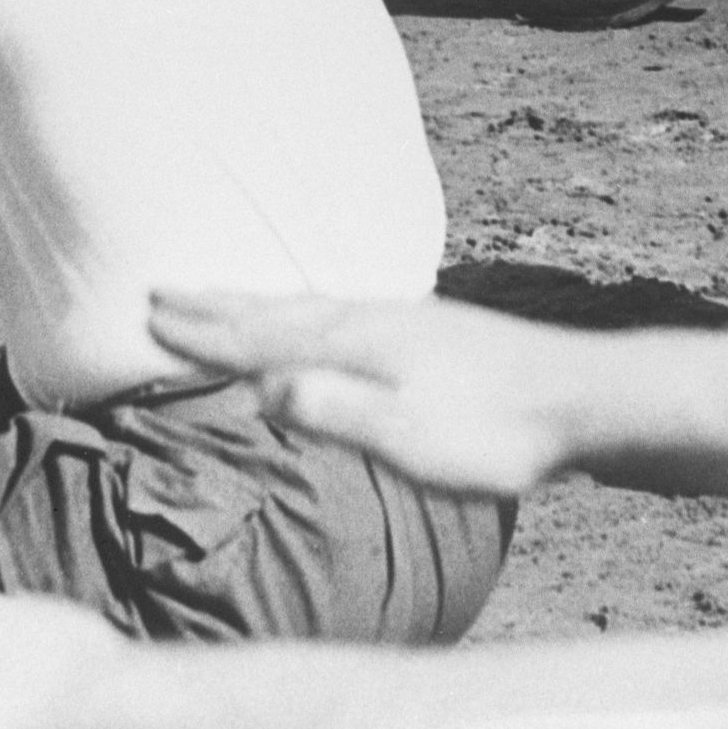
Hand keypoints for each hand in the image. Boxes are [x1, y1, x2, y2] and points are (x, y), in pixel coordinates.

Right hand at [149, 289, 567, 495]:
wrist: (577, 398)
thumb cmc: (494, 432)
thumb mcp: (410, 437)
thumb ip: (336, 411)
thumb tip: (262, 387)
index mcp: (360, 346)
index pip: (264, 338)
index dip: (206, 332)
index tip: (150, 316)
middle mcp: (374, 321)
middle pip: (278, 311)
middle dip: (217, 306)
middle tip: (160, 291)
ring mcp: (403, 321)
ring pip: (310, 306)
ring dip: (257, 303)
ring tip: (223, 298)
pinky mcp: (428, 333)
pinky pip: (341, 310)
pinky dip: (305, 310)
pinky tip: (318, 317)